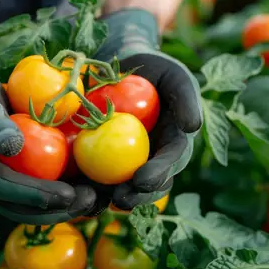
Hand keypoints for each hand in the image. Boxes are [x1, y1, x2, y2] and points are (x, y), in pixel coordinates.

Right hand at [0, 58, 97, 224]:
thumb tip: (12, 146)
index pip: (4, 188)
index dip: (36, 194)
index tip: (68, 194)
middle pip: (17, 209)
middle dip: (55, 210)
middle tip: (89, 200)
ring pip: (26, 212)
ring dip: (59, 211)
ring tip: (92, 200)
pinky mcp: (3, 187)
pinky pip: (30, 201)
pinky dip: (56, 201)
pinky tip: (82, 192)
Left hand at [94, 9, 202, 208]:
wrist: (125, 67)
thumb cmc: (155, 71)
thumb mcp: (175, 76)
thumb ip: (186, 98)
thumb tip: (192, 126)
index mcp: (173, 144)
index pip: (170, 162)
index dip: (158, 173)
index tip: (142, 179)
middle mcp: (155, 159)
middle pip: (150, 185)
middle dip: (137, 196)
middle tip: (120, 199)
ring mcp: (132, 163)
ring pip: (126, 188)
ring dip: (112, 198)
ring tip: (98, 201)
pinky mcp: (107, 161)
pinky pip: (100, 178)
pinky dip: (91, 188)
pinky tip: (77, 192)